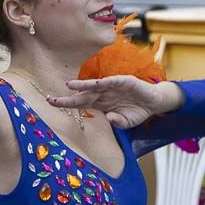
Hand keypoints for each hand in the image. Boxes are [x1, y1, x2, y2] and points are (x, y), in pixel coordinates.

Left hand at [48, 76, 183, 128]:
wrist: (154, 103)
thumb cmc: (137, 112)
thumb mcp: (126, 123)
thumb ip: (117, 122)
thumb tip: (108, 118)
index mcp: (100, 104)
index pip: (80, 104)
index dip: (66, 104)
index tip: (51, 103)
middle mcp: (103, 94)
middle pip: (82, 95)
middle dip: (67, 98)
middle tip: (50, 99)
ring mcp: (113, 87)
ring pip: (94, 86)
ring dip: (82, 85)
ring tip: (69, 86)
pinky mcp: (125, 81)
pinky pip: (113, 81)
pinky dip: (105, 82)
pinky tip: (96, 83)